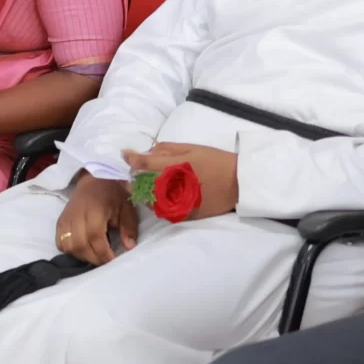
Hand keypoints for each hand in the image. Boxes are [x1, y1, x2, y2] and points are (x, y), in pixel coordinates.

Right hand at [55, 171, 137, 264]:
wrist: (94, 179)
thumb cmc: (113, 194)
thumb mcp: (126, 208)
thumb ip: (128, 228)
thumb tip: (129, 247)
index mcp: (95, 209)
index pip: (95, 236)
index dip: (103, 252)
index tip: (113, 260)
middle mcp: (77, 215)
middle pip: (80, 244)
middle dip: (94, 258)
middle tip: (105, 260)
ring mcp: (66, 218)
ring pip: (68, 246)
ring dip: (82, 256)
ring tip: (94, 255)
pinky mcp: (60, 221)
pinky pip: (60, 242)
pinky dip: (70, 250)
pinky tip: (82, 250)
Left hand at [124, 142, 239, 216]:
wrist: (239, 182)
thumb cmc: (214, 161)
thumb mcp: (191, 148)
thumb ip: (166, 150)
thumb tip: (146, 152)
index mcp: (172, 168)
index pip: (142, 164)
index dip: (130, 158)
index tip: (125, 154)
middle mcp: (171, 188)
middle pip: (142, 185)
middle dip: (135, 178)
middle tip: (135, 173)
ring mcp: (177, 204)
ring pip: (150, 201)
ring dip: (145, 192)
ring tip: (150, 185)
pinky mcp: (184, 215)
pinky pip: (163, 211)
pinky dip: (158, 203)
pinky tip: (163, 196)